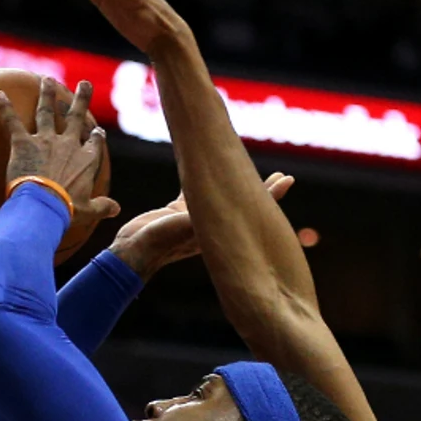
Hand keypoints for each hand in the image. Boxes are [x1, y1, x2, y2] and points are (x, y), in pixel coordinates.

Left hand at [0, 77, 118, 222]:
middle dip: (81, 99)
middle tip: (84, 83)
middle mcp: (68, 145)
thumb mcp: (88, 210)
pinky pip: (12, 122)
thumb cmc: (67, 209)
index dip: (96, 137)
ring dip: (47, 95)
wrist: (44, 205)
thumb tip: (117, 209)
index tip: (98, 131)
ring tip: (47, 80)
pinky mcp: (23, 143)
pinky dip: (4, 108)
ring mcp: (45, 141)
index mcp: (86, 160)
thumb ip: (102, 206)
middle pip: (76, 117)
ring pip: (47, 112)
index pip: (94, 143)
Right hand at [112, 173, 293, 277]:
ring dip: (237, 183)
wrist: (132, 253)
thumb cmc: (158, 243)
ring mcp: (196, 219)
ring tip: (250, 171)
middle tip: (283, 177)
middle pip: (245, 205)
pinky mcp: (178, 212)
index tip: (288, 180)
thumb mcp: (183, 227)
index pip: (253, 211)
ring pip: (223, 197)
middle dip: (264, 191)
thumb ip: (202, 215)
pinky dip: (205, 179)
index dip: (272, 195)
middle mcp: (213, 226)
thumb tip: (225, 200)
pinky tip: (210, 167)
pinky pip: (197, 191)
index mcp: (220, 231)